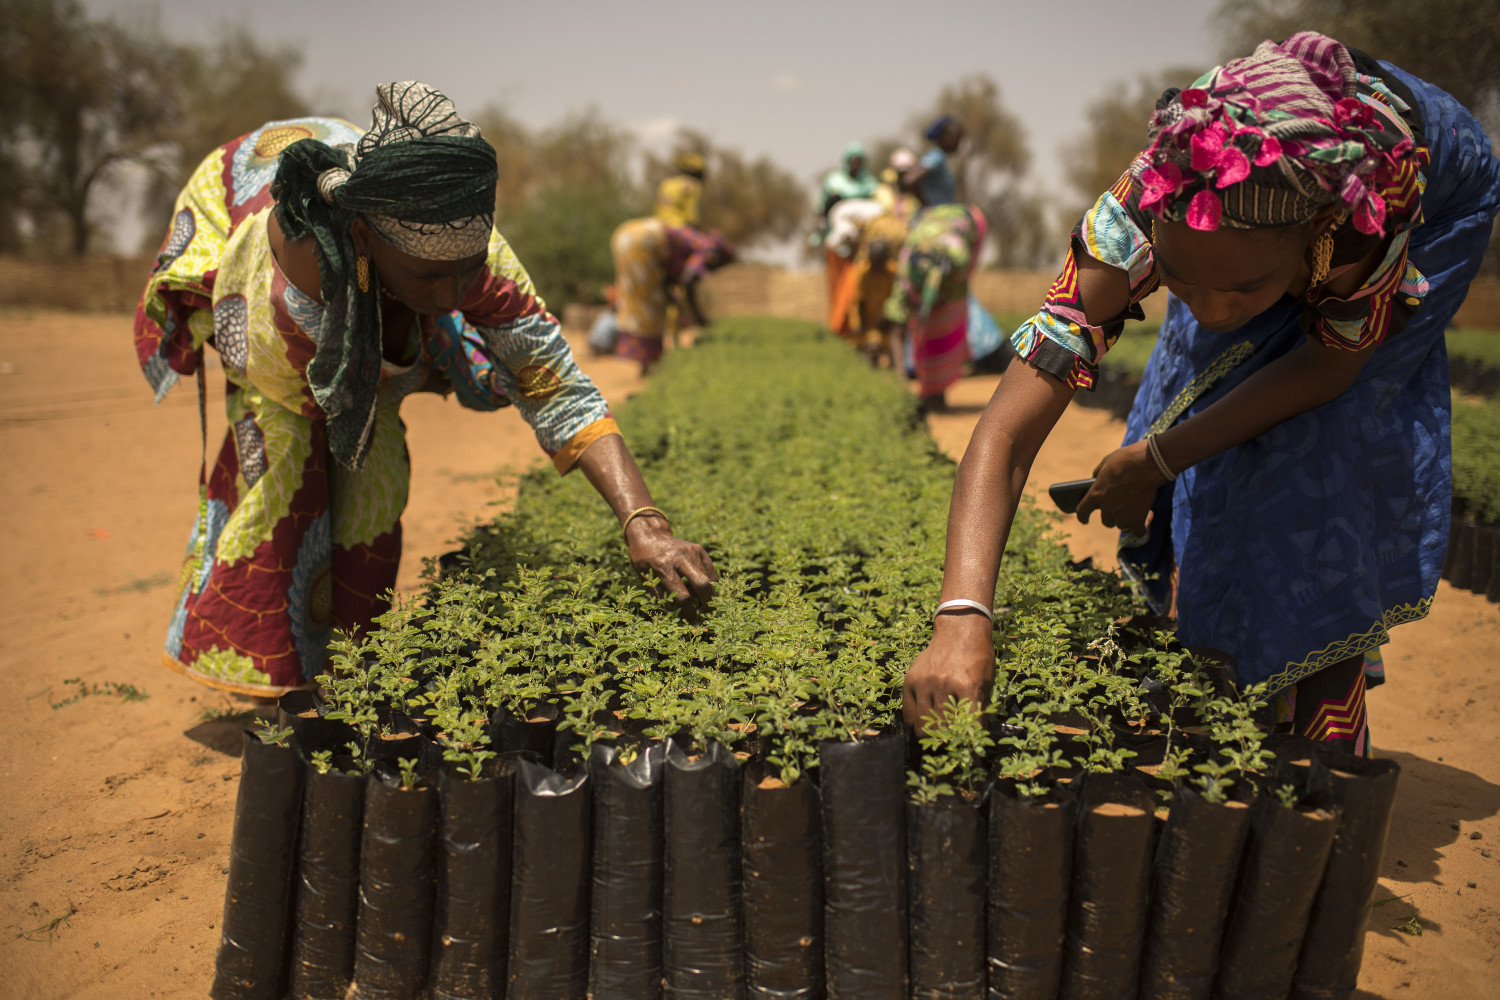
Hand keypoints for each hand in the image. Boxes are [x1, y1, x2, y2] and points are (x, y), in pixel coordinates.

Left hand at [624, 516, 716, 617]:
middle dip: (707, 603)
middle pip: (702, 584)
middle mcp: (679, 557)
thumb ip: (660, 596)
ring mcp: (691, 552)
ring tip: (702, 603)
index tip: (692, 621)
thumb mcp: (645, 578)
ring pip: (709, 579)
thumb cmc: (643, 561)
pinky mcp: (699, 549)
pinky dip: (710, 584)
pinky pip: (710, 571)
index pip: (681, 596)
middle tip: (706, 614)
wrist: (649, 535)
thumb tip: (677, 616)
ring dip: (708, 595)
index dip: (688, 612)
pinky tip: (703, 591)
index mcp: (662, 567)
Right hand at [902, 612, 995, 734]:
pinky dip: (915, 722)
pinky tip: (923, 723)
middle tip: (950, 743)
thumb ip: (979, 708)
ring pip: (922, 724)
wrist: (959, 631)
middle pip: (941, 728)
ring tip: (937, 735)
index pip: (967, 725)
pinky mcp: (911, 680)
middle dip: (947, 740)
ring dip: (930, 734)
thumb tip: (974, 736)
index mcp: (968, 686)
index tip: (969, 749)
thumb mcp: (986, 682)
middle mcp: (944, 684)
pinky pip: (908, 711)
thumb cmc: (977, 658)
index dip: (968, 741)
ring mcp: (925, 682)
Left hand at [1075, 439, 1165, 534]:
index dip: (1083, 517)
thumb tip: (1096, 479)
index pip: (1082, 511)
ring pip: (1121, 525)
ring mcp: (1122, 516)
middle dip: (1111, 516)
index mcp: (1095, 494)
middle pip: (1106, 521)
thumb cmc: (1126, 460)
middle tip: (1119, 509)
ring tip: (1133, 513)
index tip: (1084, 520)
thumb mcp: (1105, 463)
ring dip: (1126, 521)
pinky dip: (1140, 528)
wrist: (1146, 464)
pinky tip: (1143, 524)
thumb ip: (1098, 474)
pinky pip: (1137, 531)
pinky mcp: (1137, 519)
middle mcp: (1107, 508)